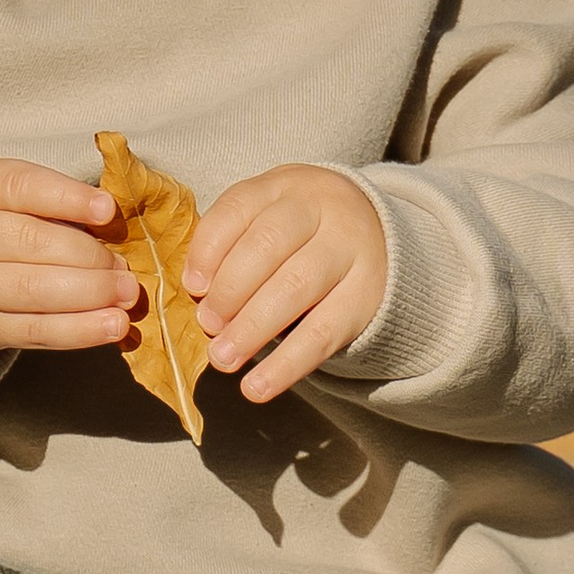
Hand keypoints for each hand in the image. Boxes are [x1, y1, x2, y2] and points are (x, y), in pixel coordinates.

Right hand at [0, 160, 132, 356]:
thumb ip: (42, 198)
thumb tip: (110, 222)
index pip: (20, 187)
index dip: (67, 199)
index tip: (108, 211)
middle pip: (32, 244)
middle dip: (90, 258)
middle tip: (125, 267)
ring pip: (34, 293)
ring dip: (90, 297)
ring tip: (127, 296)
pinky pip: (31, 333)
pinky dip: (77, 331)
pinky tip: (109, 327)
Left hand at [182, 165, 386, 402]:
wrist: (381, 234)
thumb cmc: (303, 230)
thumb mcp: (270, 215)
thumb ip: (234, 244)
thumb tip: (198, 294)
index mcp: (285, 185)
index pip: (239, 207)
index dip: (210, 248)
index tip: (191, 285)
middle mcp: (321, 209)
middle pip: (269, 245)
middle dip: (230, 290)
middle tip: (206, 325)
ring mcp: (349, 250)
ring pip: (296, 287)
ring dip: (252, 329)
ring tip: (223, 358)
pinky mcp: (367, 296)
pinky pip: (323, 333)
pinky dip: (285, 366)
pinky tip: (256, 388)